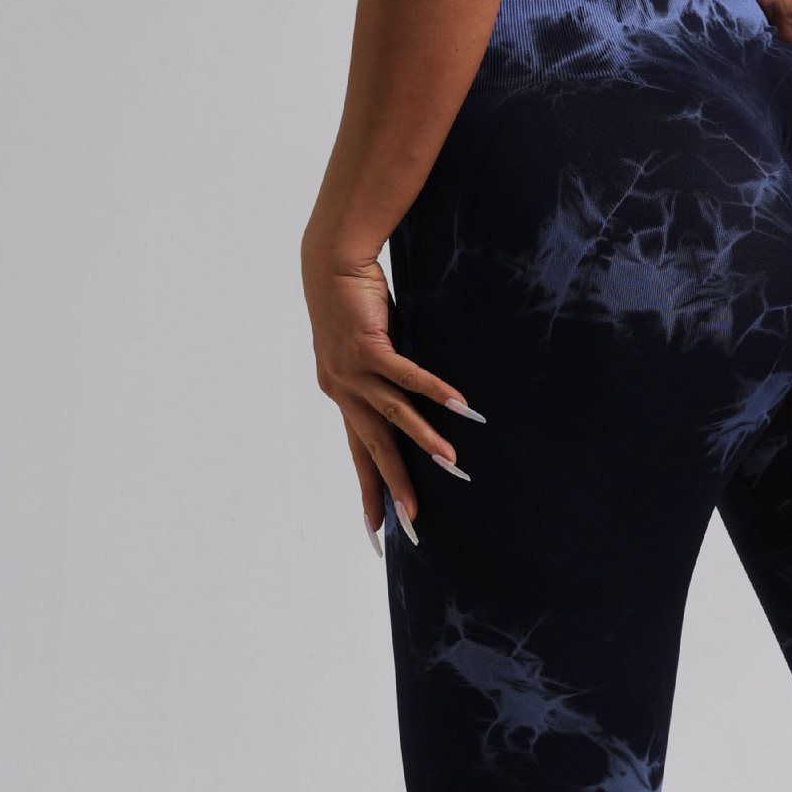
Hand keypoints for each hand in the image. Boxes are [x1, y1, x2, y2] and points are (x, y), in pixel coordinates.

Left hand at [301, 238, 474, 551]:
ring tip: (451, 466)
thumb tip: (413, 402)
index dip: (368, 490)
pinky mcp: (368, 346)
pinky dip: (434, 392)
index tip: (376, 527)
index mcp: (342, 396)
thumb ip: (382, 379)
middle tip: (413, 521)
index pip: (358, 453)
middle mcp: (343, 390)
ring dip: (424, 443)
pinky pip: (406, 377)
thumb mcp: (366, 351)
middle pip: (373, 448)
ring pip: (393, 417)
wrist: (330, 263)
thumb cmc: (353, 304)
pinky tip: (460, 407)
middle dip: (394, 486)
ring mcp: (352, 370)